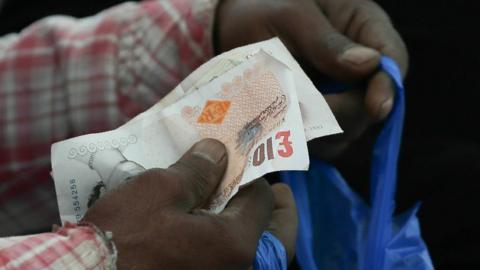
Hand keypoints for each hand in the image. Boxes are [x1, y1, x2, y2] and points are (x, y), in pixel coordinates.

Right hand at [82, 139, 296, 268]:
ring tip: (238, 201)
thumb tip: (219, 152)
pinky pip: (230, 261)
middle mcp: (238, 269)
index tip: (240, 162)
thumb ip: (198, 169)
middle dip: (275, 209)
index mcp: (235, 244)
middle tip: (272, 190)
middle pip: (275, 237)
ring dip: (252, 226)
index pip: (264, 202)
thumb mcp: (160, 190)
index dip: (254, 176)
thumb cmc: (124, 235)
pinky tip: (210, 223)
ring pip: (254, 253)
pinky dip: (230, 242)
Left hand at [216, 0, 407, 158]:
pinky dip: (307, 138)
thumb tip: (369, 64)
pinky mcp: (319, 112)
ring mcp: (339, 91)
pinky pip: (324, 137)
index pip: (393, 60)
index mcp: (363, 27)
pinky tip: (282, 126)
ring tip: (286, 116)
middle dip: (345, 114)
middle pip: (372, 102)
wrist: (232, 27)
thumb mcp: (292, 15)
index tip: (375, 108)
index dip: (387, 86)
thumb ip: (327, 41)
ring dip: (322, 131)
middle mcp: (359, 64)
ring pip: (349, 126)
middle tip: (307, 114)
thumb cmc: (265, 8)